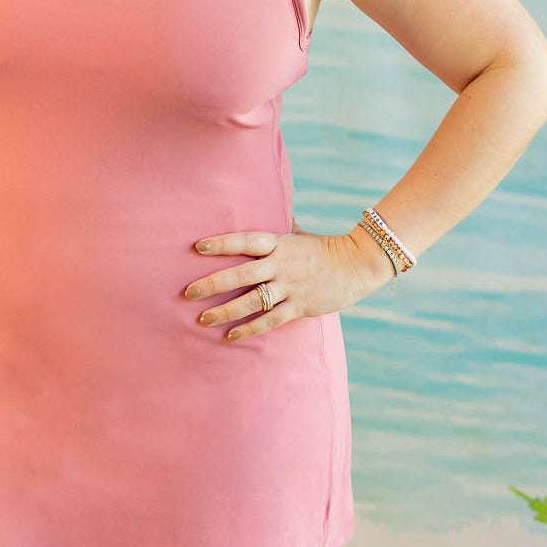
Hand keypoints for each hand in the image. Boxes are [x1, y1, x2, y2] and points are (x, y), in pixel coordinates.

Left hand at [182, 218, 395, 341]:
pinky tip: (230, 336)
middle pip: (240, 274)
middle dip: (211, 284)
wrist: (358, 265)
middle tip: (188, 292)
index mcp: (279, 243)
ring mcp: (290, 286)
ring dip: (224, 311)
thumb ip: (280, 227)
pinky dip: (249, 330)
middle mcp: (281, 264)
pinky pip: (269, 321)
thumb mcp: (300, 233)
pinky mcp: (299, 306)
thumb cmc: (324, 247)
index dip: (221, 244)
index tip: (198, 247)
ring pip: (251, 302)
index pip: (244, 240)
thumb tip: (268, 209)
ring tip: (202, 319)